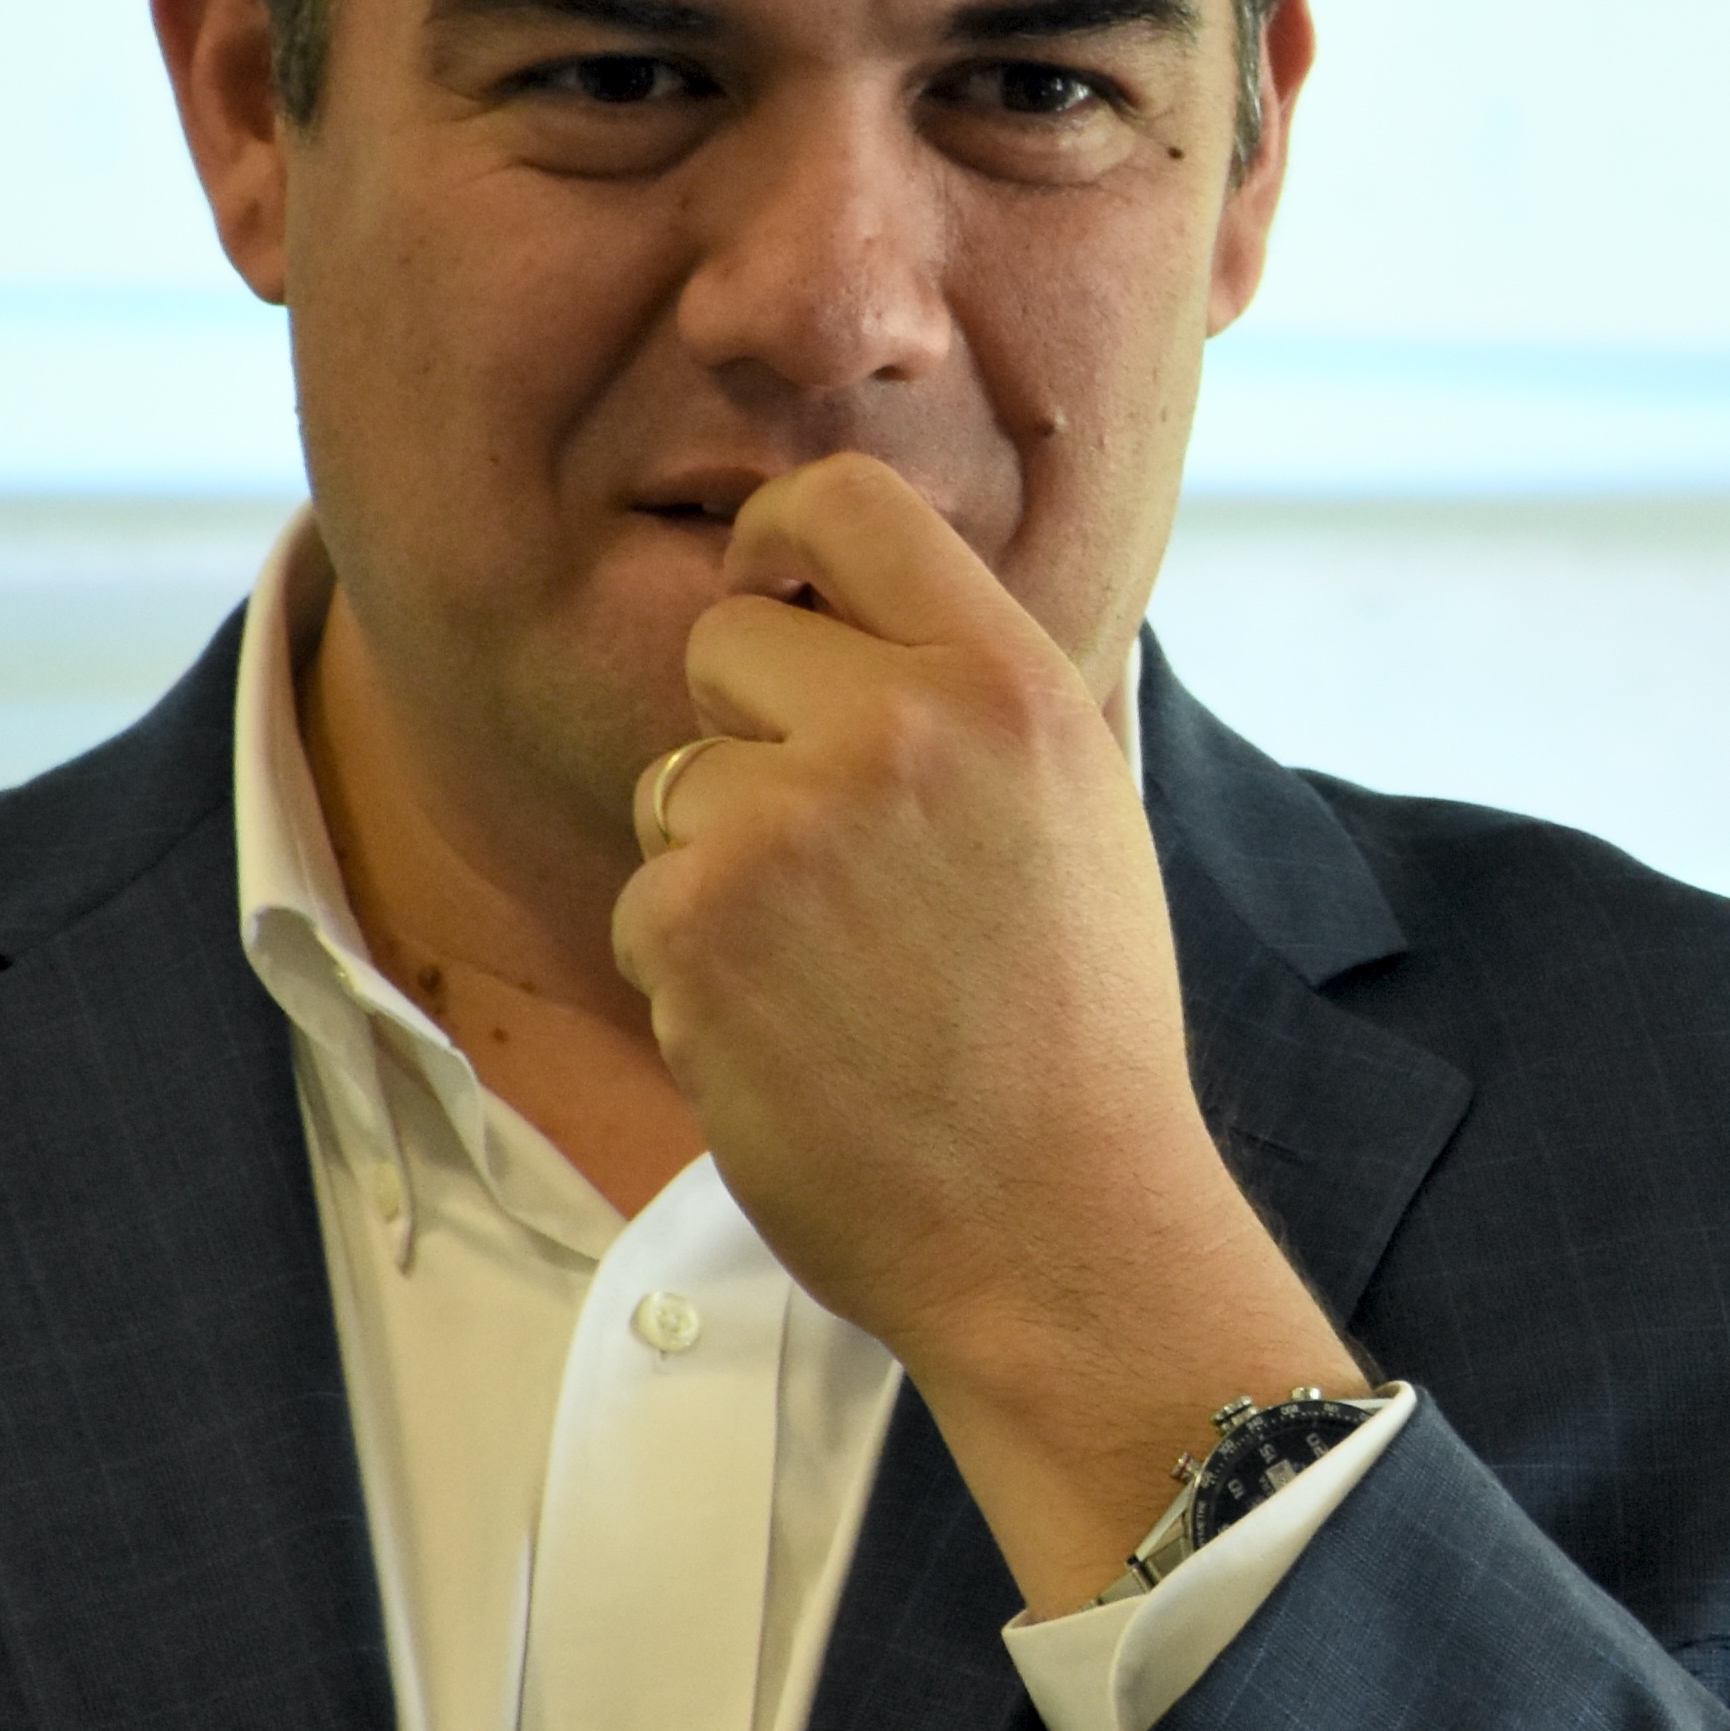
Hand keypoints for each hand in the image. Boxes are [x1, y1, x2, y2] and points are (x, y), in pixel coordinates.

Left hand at [610, 453, 1367, 1615]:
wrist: (1061, 1230)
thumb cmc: (1074, 1031)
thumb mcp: (1083, 807)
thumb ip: (982, 688)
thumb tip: (884, 585)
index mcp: (1004, 679)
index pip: (843, 501)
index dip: (781, 534)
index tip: (773, 582)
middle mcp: (895, 725)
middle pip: (726, 639)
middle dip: (749, 732)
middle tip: (836, 861)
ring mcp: (785, 822)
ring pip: (677, 780)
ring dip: (721, 866)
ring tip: (839, 972)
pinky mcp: (695, 924)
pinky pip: (646, 897)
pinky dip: (693, 969)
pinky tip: (795, 1034)